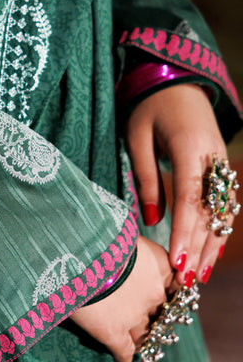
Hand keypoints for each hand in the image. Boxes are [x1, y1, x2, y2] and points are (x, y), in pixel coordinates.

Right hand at [69, 237, 171, 361]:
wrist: (74, 249)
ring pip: (145, 335)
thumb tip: (115, 239)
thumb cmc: (90, 232)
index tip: (165, 299)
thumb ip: (125, 242)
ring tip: (135, 344)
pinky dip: (124, 359)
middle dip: (155, 319)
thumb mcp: (116, 230)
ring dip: (142, 340)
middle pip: (160, 313)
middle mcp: (154, 292)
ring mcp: (136, 315)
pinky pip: (125, 352)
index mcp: (160, 265)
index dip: (168, 295)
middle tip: (149, 324)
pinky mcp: (114, 332)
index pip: (174, 288)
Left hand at [125, 83, 230, 287]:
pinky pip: (225, 203)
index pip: (191, 200)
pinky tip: (209, 249)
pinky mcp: (222, 167)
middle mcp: (213, 160)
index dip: (186, 234)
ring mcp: (222, 164)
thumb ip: (146, 178)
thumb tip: (153, 220)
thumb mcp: (137, 138)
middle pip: (211, 212)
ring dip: (213, 244)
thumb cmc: (149, 107)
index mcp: (191, 150)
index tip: (179, 262)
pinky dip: (218, 228)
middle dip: (200, 248)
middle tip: (187, 281)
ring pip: (223, 212)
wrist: (176, 81)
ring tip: (199, 275)